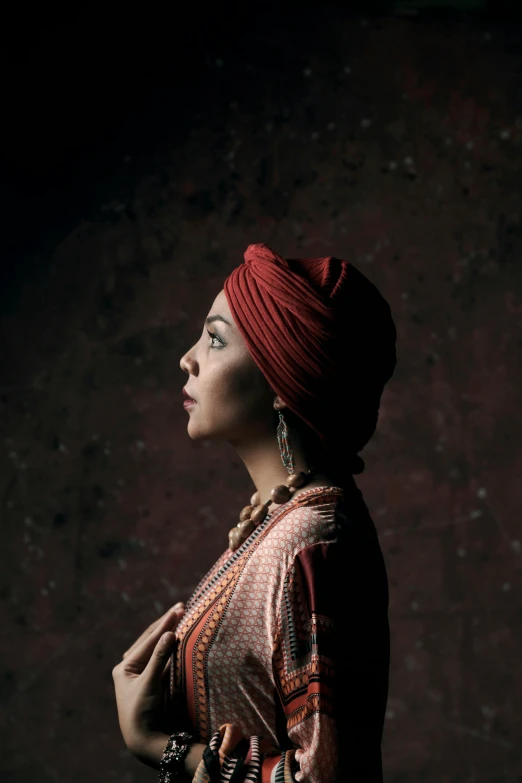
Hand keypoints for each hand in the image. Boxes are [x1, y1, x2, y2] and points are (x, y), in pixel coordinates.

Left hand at [112, 601, 185, 760]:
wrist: (143, 739)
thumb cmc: (142, 711)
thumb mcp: (150, 683)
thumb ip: (160, 657)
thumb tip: (170, 633)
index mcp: (124, 667)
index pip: (148, 640)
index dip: (164, 624)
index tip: (179, 609)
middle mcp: (130, 668)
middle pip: (150, 640)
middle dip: (165, 624)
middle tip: (181, 607)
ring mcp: (140, 674)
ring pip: (155, 647)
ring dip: (167, 632)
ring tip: (180, 616)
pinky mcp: (151, 681)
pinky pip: (161, 658)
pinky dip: (169, 647)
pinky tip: (177, 638)